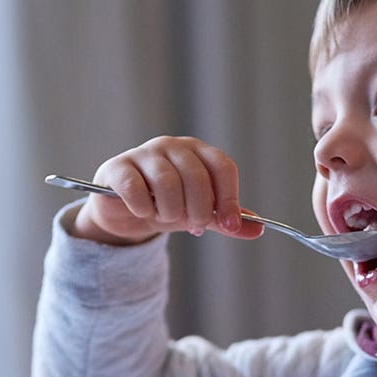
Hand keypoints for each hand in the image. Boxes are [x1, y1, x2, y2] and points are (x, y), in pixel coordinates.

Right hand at [71, 136, 263, 244]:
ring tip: (165, 217)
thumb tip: (258, 230)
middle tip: (192, 225)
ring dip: (170, 211)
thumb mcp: (201, 214)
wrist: (127, 214)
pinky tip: (143, 211)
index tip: (228, 225)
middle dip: (198, 210)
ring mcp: (143, 154)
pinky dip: (143, 207)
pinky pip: (135, 188)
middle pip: (196, 176)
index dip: (229, 198)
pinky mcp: (117, 168)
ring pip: (166, 182)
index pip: (222, 167)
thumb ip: (227, 220)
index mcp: (197, 152)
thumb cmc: (168, 206)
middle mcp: (172, 146)